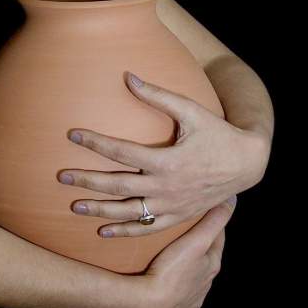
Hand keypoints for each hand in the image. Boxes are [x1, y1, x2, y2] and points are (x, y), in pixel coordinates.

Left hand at [57, 71, 268, 237]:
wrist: (247, 163)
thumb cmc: (217, 132)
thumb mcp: (191, 110)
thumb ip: (158, 95)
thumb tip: (128, 76)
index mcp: (167, 160)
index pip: (121, 152)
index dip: (94, 142)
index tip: (72, 135)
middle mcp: (166, 187)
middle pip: (117, 186)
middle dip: (87, 180)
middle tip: (61, 176)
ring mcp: (171, 206)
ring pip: (128, 212)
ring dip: (99, 210)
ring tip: (74, 205)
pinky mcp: (177, 216)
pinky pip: (146, 228)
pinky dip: (124, 231)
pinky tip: (102, 231)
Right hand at [126, 198, 235, 307]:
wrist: (147, 304)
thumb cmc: (172, 270)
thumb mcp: (196, 240)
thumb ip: (214, 220)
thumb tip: (232, 199)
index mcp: (212, 267)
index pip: (217, 239)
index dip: (211, 224)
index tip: (204, 212)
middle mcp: (206, 287)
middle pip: (205, 262)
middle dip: (198, 250)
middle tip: (184, 236)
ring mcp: (192, 304)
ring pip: (192, 283)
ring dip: (186, 273)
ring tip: (172, 261)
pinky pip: (179, 302)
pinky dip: (175, 293)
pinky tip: (165, 288)